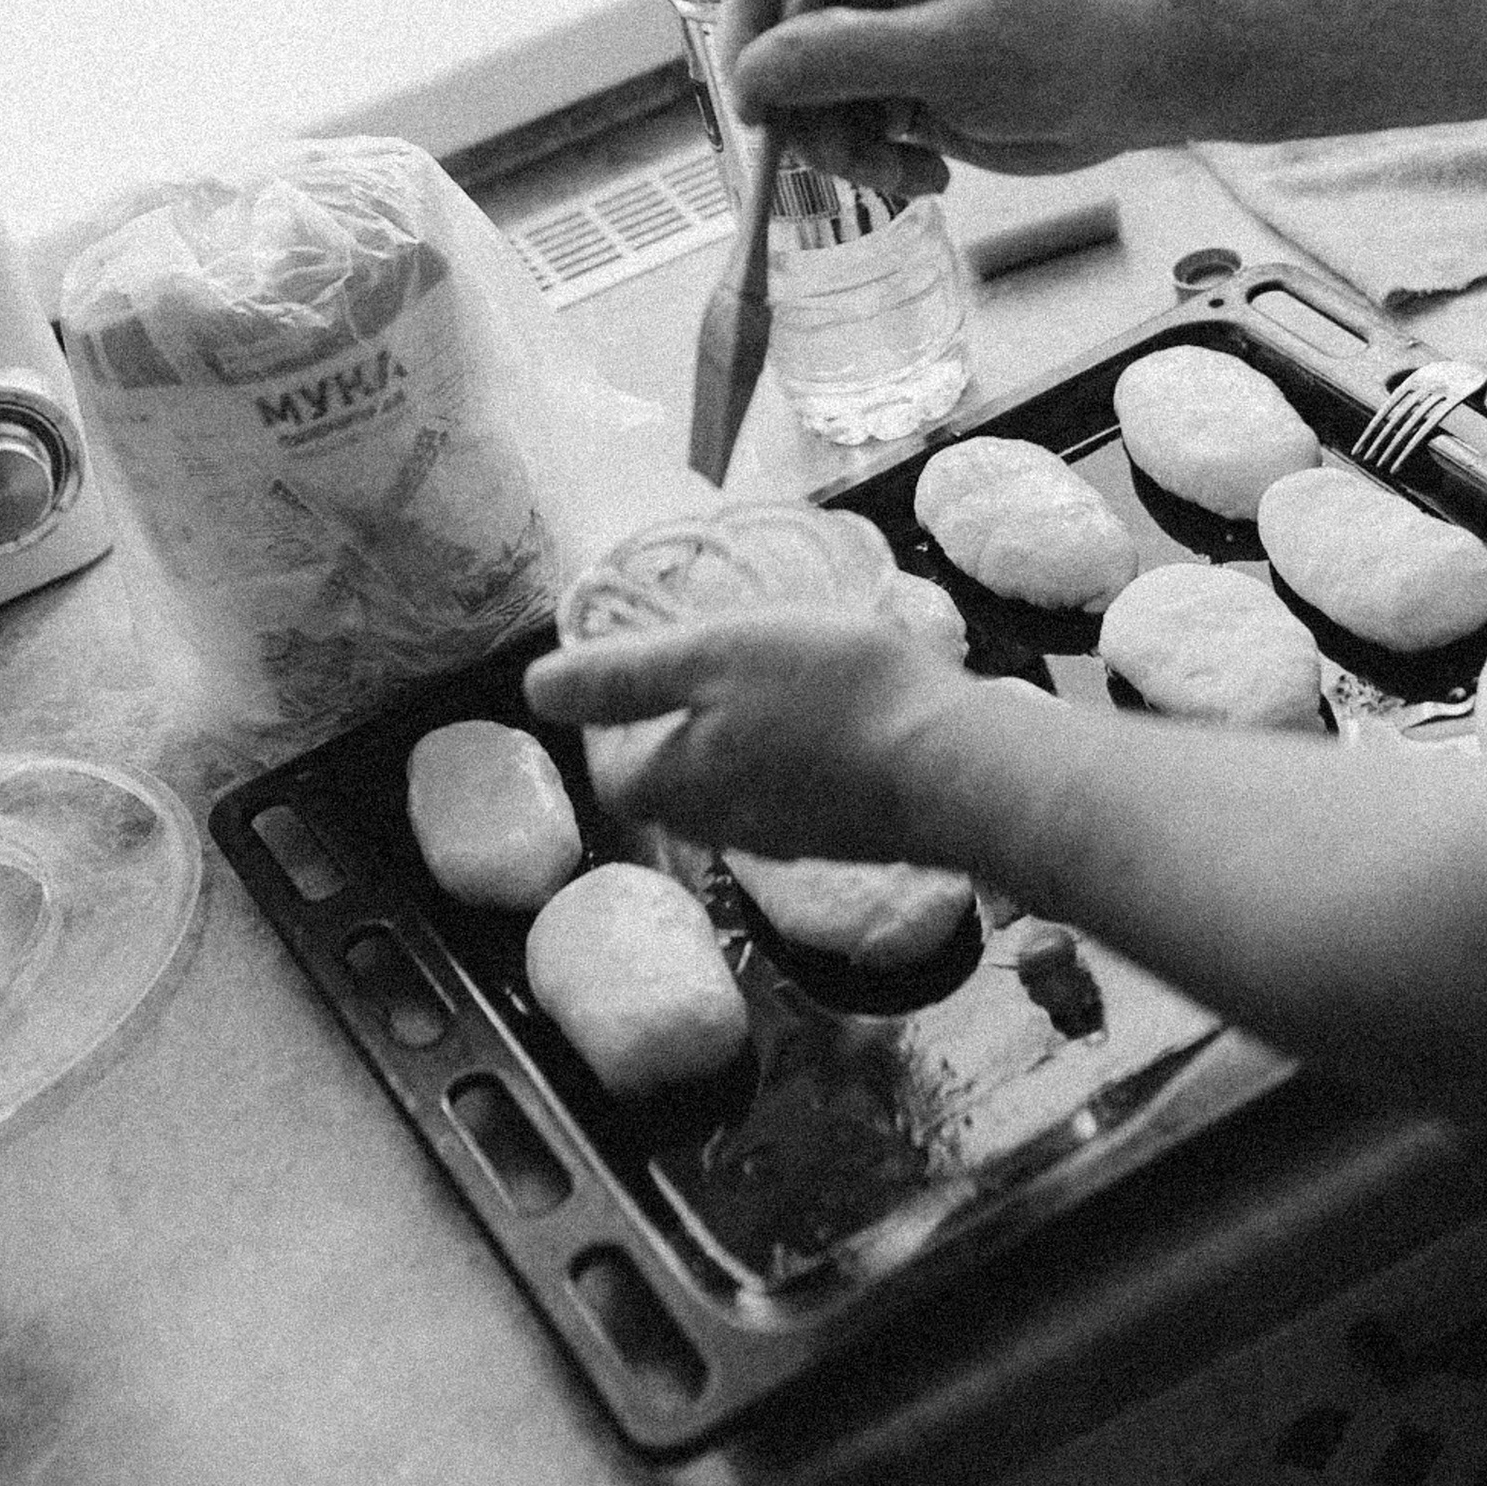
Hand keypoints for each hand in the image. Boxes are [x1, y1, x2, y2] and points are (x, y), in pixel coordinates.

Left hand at [524, 609, 975, 852]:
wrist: (953, 767)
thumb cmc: (827, 696)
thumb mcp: (712, 654)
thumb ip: (620, 676)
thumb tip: (533, 688)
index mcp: (669, 786)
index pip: (608, 760)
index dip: (611, 706)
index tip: (639, 650)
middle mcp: (716, 827)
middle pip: (667, 776)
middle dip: (674, 716)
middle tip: (707, 649)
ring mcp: (782, 837)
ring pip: (730, 781)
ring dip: (734, 729)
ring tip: (770, 666)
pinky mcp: (838, 833)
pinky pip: (789, 787)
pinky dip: (790, 746)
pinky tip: (829, 707)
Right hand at [717, 0, 1162, 196]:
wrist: (1136, 86)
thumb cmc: (1059, 44)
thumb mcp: (946, 51)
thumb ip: (841, 57)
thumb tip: (750, 73)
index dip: (745, 38)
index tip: (754, 108)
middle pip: (779, 52)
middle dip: (805, 116)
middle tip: (849, 160)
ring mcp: (884, 43)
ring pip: (810, 106)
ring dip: (844, 153)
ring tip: (903, 172)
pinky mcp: (902, 94)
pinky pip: (850, 136)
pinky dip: (876, 166)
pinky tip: (929, 176)